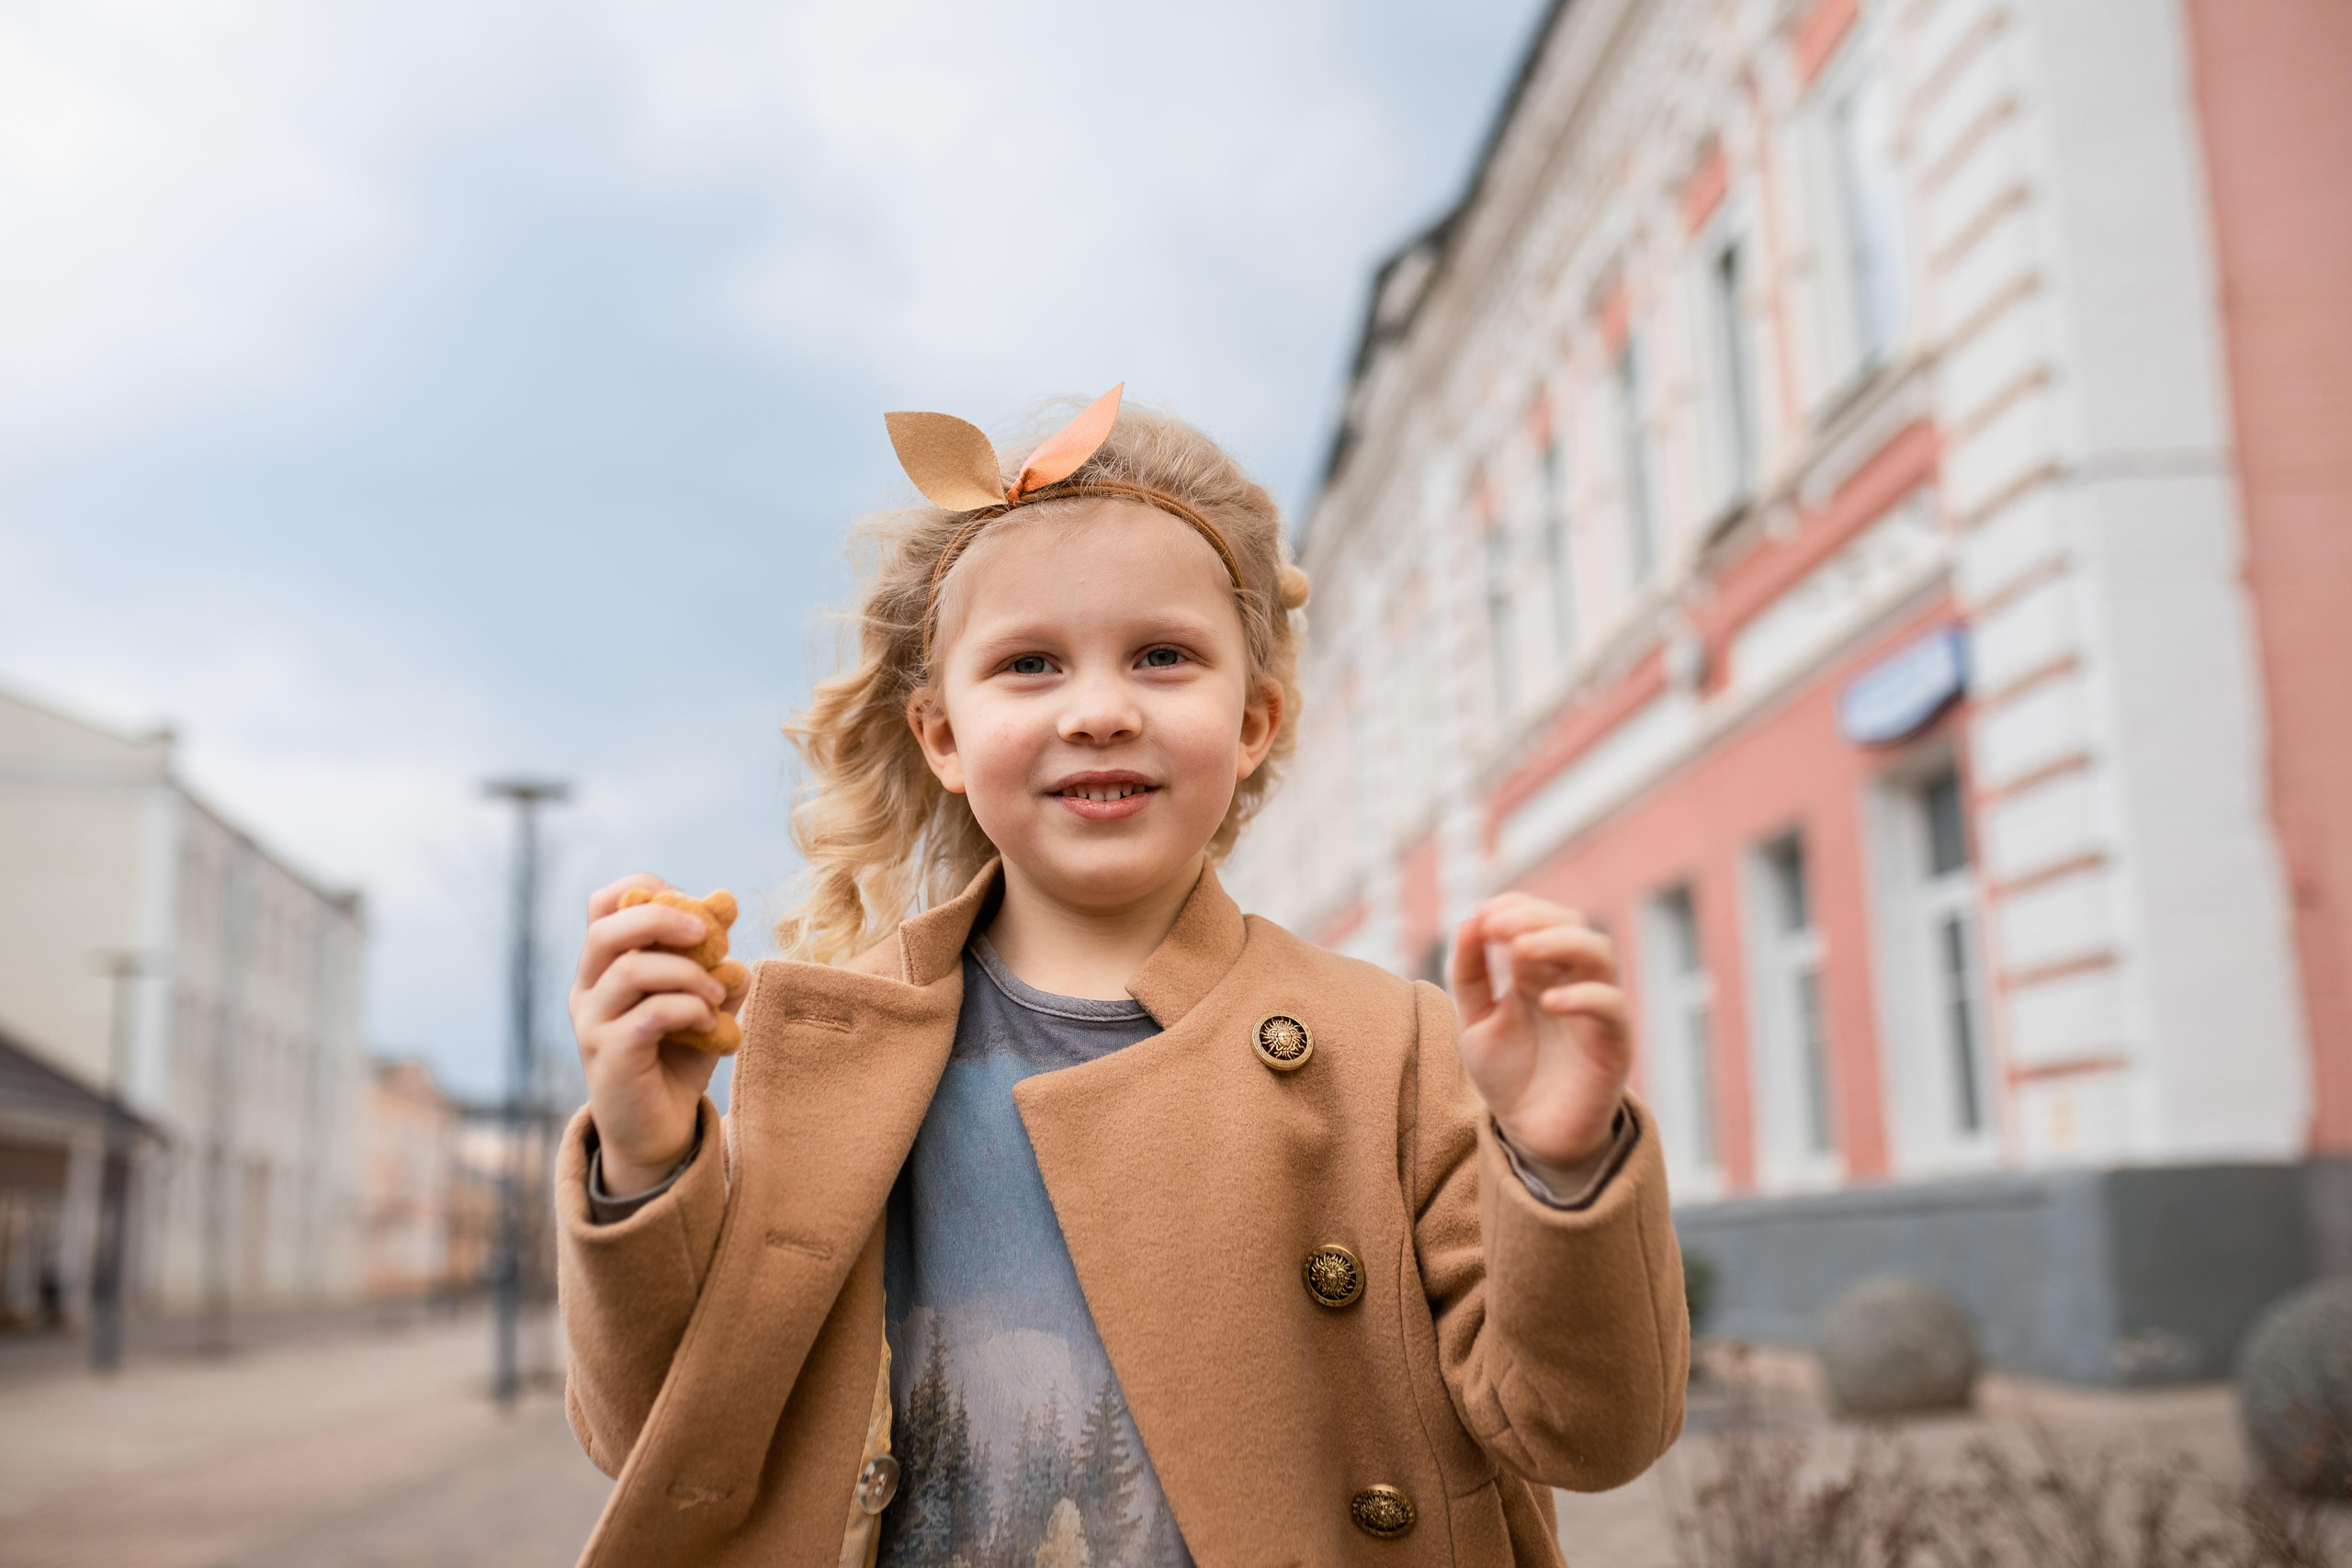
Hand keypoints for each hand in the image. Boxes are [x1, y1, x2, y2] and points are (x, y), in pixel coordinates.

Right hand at [569, 873, 733, 1192]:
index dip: (646, 889)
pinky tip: (711, 1025)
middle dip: (662, 917)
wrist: (659, 1132)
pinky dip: (690, 1010)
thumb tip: (730, 915)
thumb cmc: (677, 1060)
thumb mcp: (702, 1003)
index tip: (694, 906)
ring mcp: (593, 1024)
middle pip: (606, 929)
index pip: (602, 905)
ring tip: (717, 997)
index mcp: (603, 968)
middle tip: (706, 932)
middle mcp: (587, 990)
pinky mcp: (609, 1057)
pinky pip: (650, 1015)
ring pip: (631, 971)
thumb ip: (715, 964)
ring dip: (688, 974)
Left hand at [1449, 893, 1633, 1188]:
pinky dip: (1584, 996)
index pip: (1539, 918)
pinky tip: (1547, 1001)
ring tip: (1521, 949)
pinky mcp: (1613, 1043)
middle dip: (1534, 917)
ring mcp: (1595, 1009)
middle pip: (1572, 924)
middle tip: (1497, 925)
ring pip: (1599, 953)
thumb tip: (1468, 921)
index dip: (1515, 907)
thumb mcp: (1475, 1021)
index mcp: (1539, 972)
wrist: (1531, 1135)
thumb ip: (1470, 975)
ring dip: (1561, 941)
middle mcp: (1572, 981)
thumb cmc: (1508, 1075)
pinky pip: (1612, 1008)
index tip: (1482, 914)